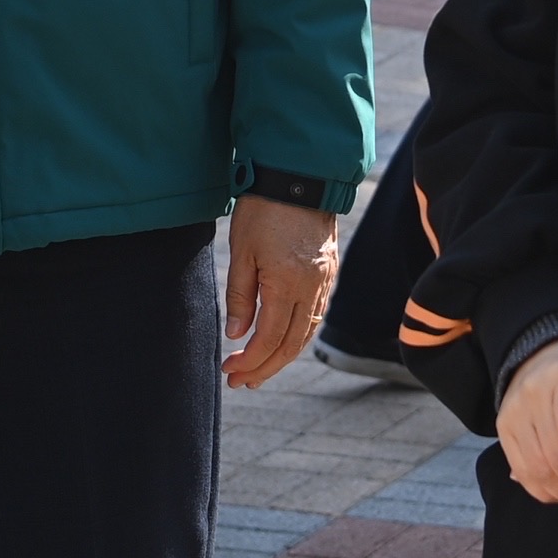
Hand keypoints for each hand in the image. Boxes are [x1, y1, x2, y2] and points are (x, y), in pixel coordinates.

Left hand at [223, 195, 339, 389]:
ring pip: (307, 332)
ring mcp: (325, 280)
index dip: (249, 361)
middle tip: (241, 382)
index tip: (229, 371)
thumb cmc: (264, 209)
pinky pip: (316, 314)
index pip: (269, 339)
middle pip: (291, 345)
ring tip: (260, 369)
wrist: (299, 175)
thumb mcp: (242, 251)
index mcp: (287, 285)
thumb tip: (237, 335)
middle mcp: (312, 288)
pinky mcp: (329, 271)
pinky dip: (299, 334)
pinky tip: (283, 338)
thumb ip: (240, 296)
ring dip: (283, 355)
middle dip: (265, 368)